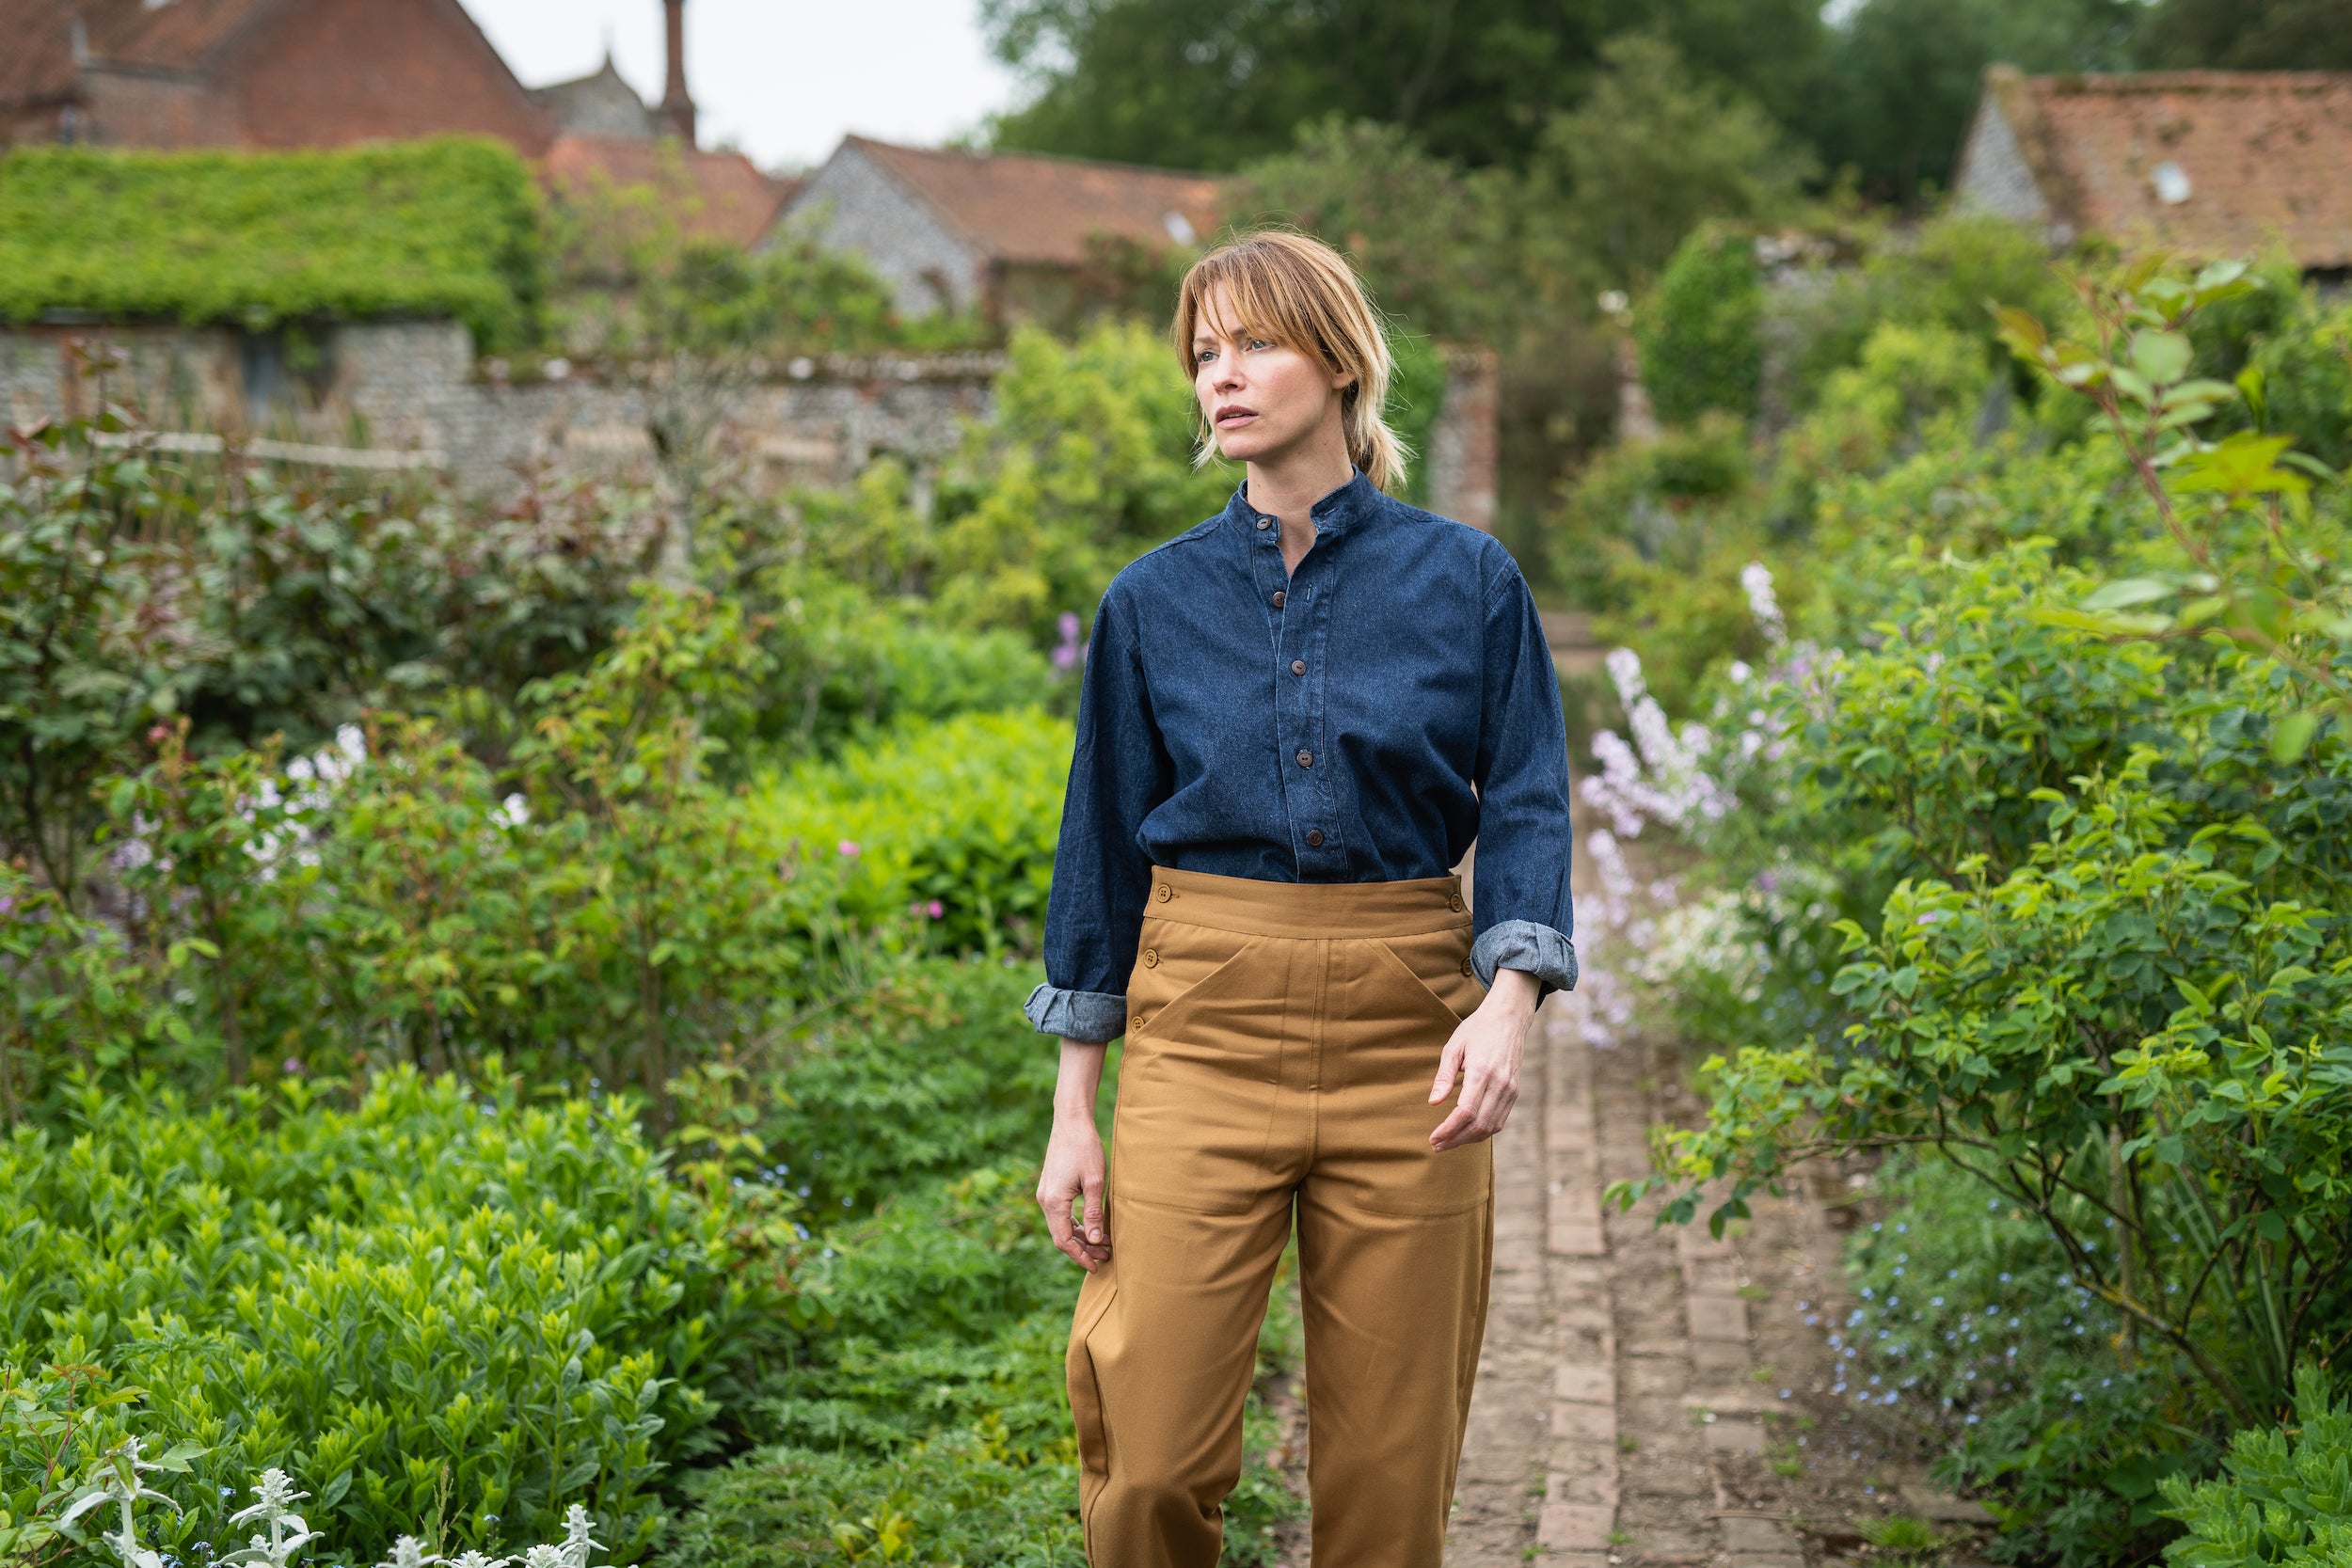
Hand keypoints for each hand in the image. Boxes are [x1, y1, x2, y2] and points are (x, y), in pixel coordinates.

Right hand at [1038, 1039, 1110, 1269]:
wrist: (1071, 1121)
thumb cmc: (1085, 1148)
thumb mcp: (1095, 1181)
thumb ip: (1094, 1213)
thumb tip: (1097, 1241)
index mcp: (1053, 1202)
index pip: (1063, 1241)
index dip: (1080, 1257)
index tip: (1096, 1266)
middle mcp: (1045, 1200)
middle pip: (1061, 1236)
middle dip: (1083, 1249)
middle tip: (1106, 1256)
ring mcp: (1046, 1193)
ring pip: (1060, 1225)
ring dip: (1080, 1237)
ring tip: (1103, 1244)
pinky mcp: (1050, 1187)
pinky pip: (1060, 1214)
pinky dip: (1075, 1224)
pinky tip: (1092, 1226)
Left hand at [1428, 967, 1538, 1151]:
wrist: (1508, 1018)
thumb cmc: (1476, 1030)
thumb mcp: (1453, 1047)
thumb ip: (1444, 1077)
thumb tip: (1433, 1102)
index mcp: (1482, 1072)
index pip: (1465, 1112)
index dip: (1448, 1130)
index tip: (1433, 1137)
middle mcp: (1499, 1084)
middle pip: (1478, 1124)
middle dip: (1455, 1139)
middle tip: (1437, 1145)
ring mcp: (1510, 1090)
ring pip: (1491, 1127)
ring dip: (1468, 1139)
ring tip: (1449, 1142)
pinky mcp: (1515, 1092)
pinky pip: (1500, 1120)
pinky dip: (1483, 1131)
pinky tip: (1467, 1132)